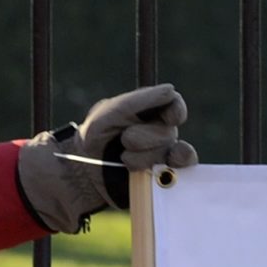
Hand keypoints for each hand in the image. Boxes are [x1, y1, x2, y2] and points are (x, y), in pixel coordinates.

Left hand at [72, 85, 195, 187]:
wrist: (84, 172)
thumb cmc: (95, 137)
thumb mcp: (109, 113)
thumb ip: (139, 101)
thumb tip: (171, 90)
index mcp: (149, 112)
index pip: (174, 105)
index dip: (176, 110)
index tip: (171, 118)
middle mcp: (160, 132)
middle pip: (169, 132)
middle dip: (144, 137)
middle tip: (124, 141)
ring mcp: (163, 155)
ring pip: (171, 153)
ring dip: (145, 157)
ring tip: (125, 160)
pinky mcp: (163, 177)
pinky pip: (181, 171)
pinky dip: (173, 169)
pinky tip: (160, 170)